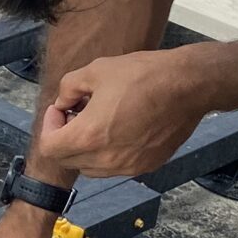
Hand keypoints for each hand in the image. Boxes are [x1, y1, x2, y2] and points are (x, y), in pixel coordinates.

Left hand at [40, 48, 206, 177]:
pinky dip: (109, 153)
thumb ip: (68, 88)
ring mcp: (127, 166)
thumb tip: (62, 102)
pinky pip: (115, 167)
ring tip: (99, 121)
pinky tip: (120, 128)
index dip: (49, 126)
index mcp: (88, 136)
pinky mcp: (146, 166)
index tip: (61, 109)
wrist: (188, 86)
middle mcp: (106, 159)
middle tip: (77, 113)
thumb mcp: (96, 70)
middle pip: (68, 160)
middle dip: (65, 137)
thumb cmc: (144, 75)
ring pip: (91, 167)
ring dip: (86, 149)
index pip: (49, 148)